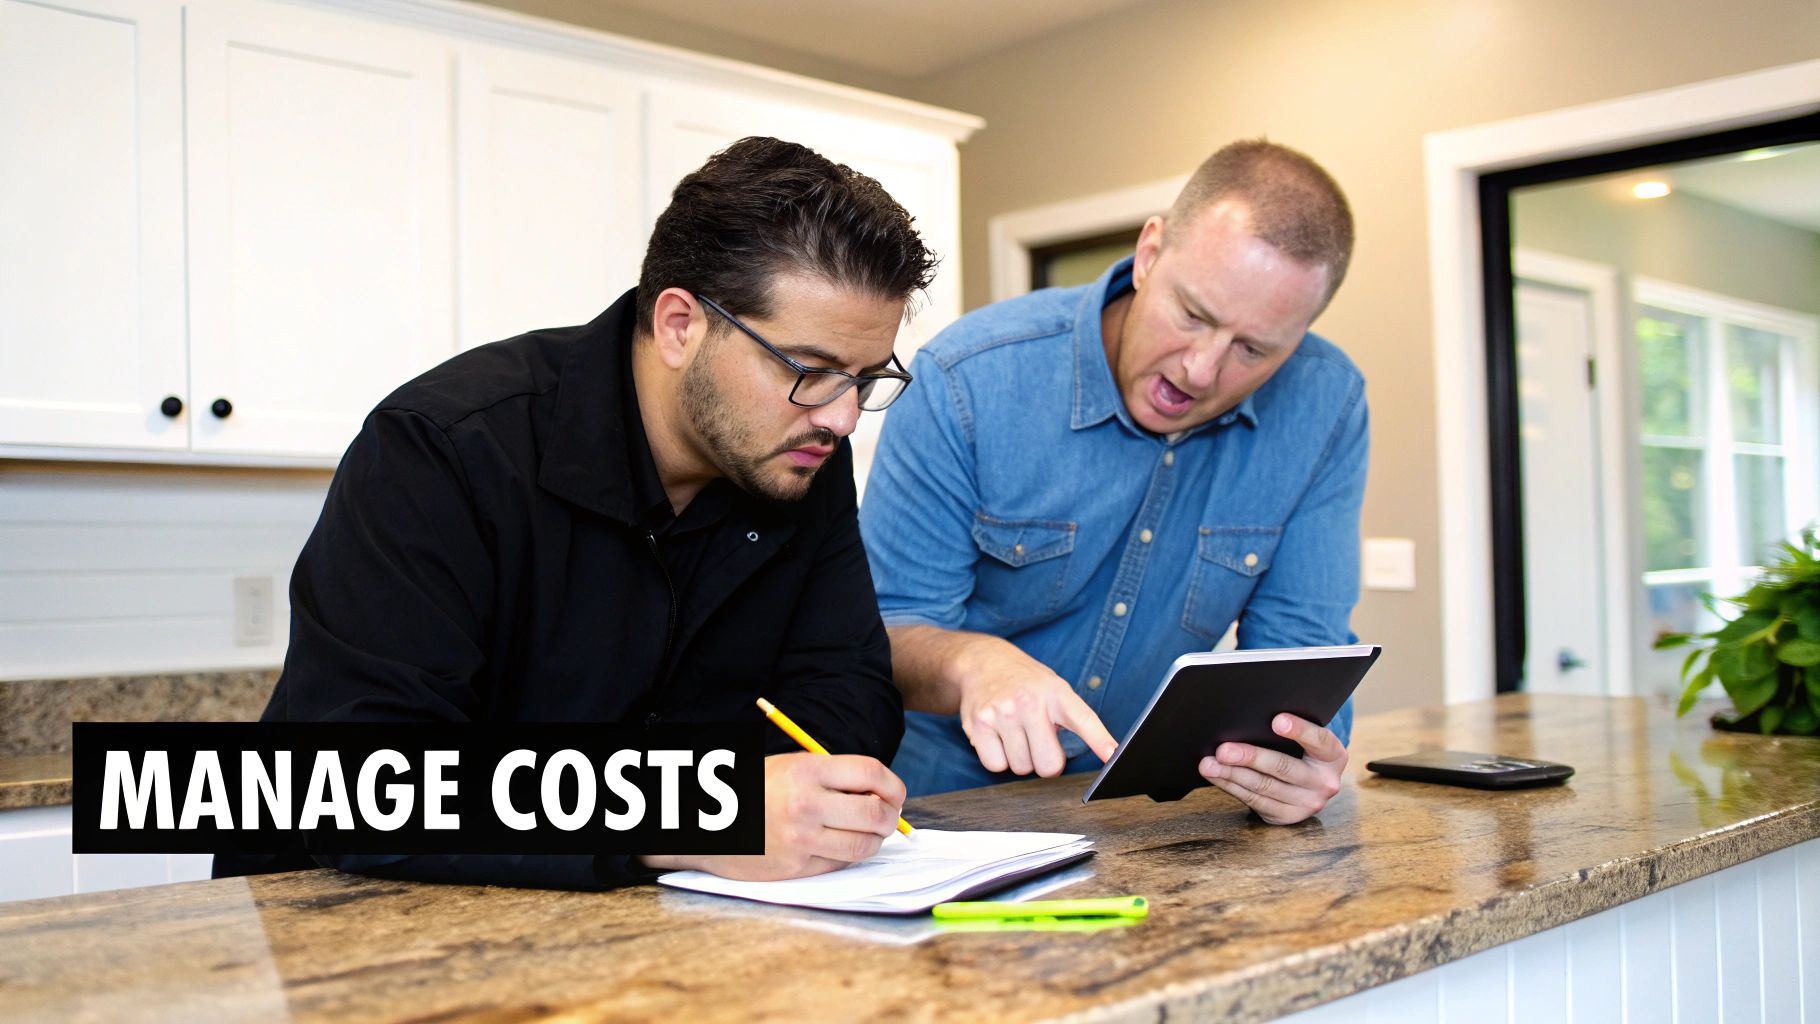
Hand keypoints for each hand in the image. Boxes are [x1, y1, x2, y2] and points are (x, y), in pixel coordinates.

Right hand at [642, 753, 904, 880]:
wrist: (707, 822)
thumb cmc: (754, 789)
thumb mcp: (792, 766)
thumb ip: (835, 777)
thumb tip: (883, 794)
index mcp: (807, 770)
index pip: (872, 774)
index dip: (894, 786)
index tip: (895, 794)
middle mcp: (807, 804)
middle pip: (875, 813)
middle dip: (891, 817)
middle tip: (888, 817)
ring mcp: (801, 839)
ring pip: (863, 845)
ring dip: (874, 840)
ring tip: (865, 832)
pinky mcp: (795, 867)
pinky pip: (840, 863)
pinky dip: (848, 855)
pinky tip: (836, 844)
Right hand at [955, 637, 1117, 776]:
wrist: (983, 660)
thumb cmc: (1026, 683)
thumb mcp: (1054, 688)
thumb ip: (1071, 719)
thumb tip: (1101, 754)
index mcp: (1057, 693)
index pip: (1083, 720)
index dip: (1100, 740)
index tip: (1113, 755)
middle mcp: (1031, 700)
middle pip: (1049, 765)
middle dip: (1045, 762)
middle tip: (1037, 740)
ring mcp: (1003, 711)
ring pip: (1021, 767)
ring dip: (1019, 758)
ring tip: (1014, 731)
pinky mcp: (979, 722)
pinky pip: (996, 765)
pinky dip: (998, 758)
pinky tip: (997, 736)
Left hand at [1198, 714, 1346, 824]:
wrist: (1311, 783)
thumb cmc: (1302, 750)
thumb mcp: (1307, 739)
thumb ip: (1290, 729)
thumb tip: (1250, 715)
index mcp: (1333, 756)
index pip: (1319, 740)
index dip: (1299, 730)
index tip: (1276, 721)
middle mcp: (1324, 782)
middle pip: (1284, 767)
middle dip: (1250, 757)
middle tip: (1223, 750)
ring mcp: (1307, 803)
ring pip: (1264, 787)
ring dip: (1232, 774)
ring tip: (1209, 764)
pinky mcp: (1287, 816)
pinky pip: (1255, 801)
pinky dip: (1232, 787)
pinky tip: (1217, 776)